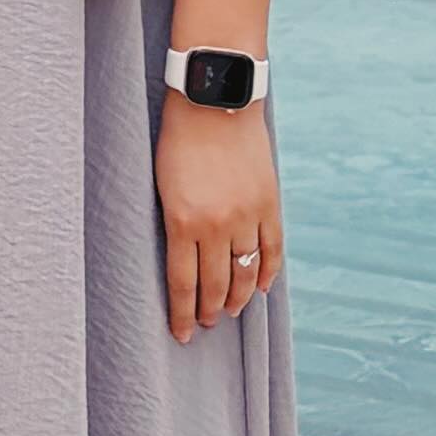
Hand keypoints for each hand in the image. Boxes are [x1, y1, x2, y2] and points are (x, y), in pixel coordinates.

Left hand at [156, 90, 279, 341]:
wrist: (213, 101)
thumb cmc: (177, 140)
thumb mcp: (163, 185)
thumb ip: (175, 225)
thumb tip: (184, 260)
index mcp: (182, 221)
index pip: (183, 284)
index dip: (183, 314)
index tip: (182, 334)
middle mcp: (216, 225)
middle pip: (214, 284)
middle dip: (209, 310)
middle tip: (205, 323)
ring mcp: (246, 215)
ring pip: (245, 273)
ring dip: (237, 297)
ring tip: (229, 310)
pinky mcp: (268, 203)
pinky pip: (272, 248)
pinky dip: (267, 272)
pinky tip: (259, 288)